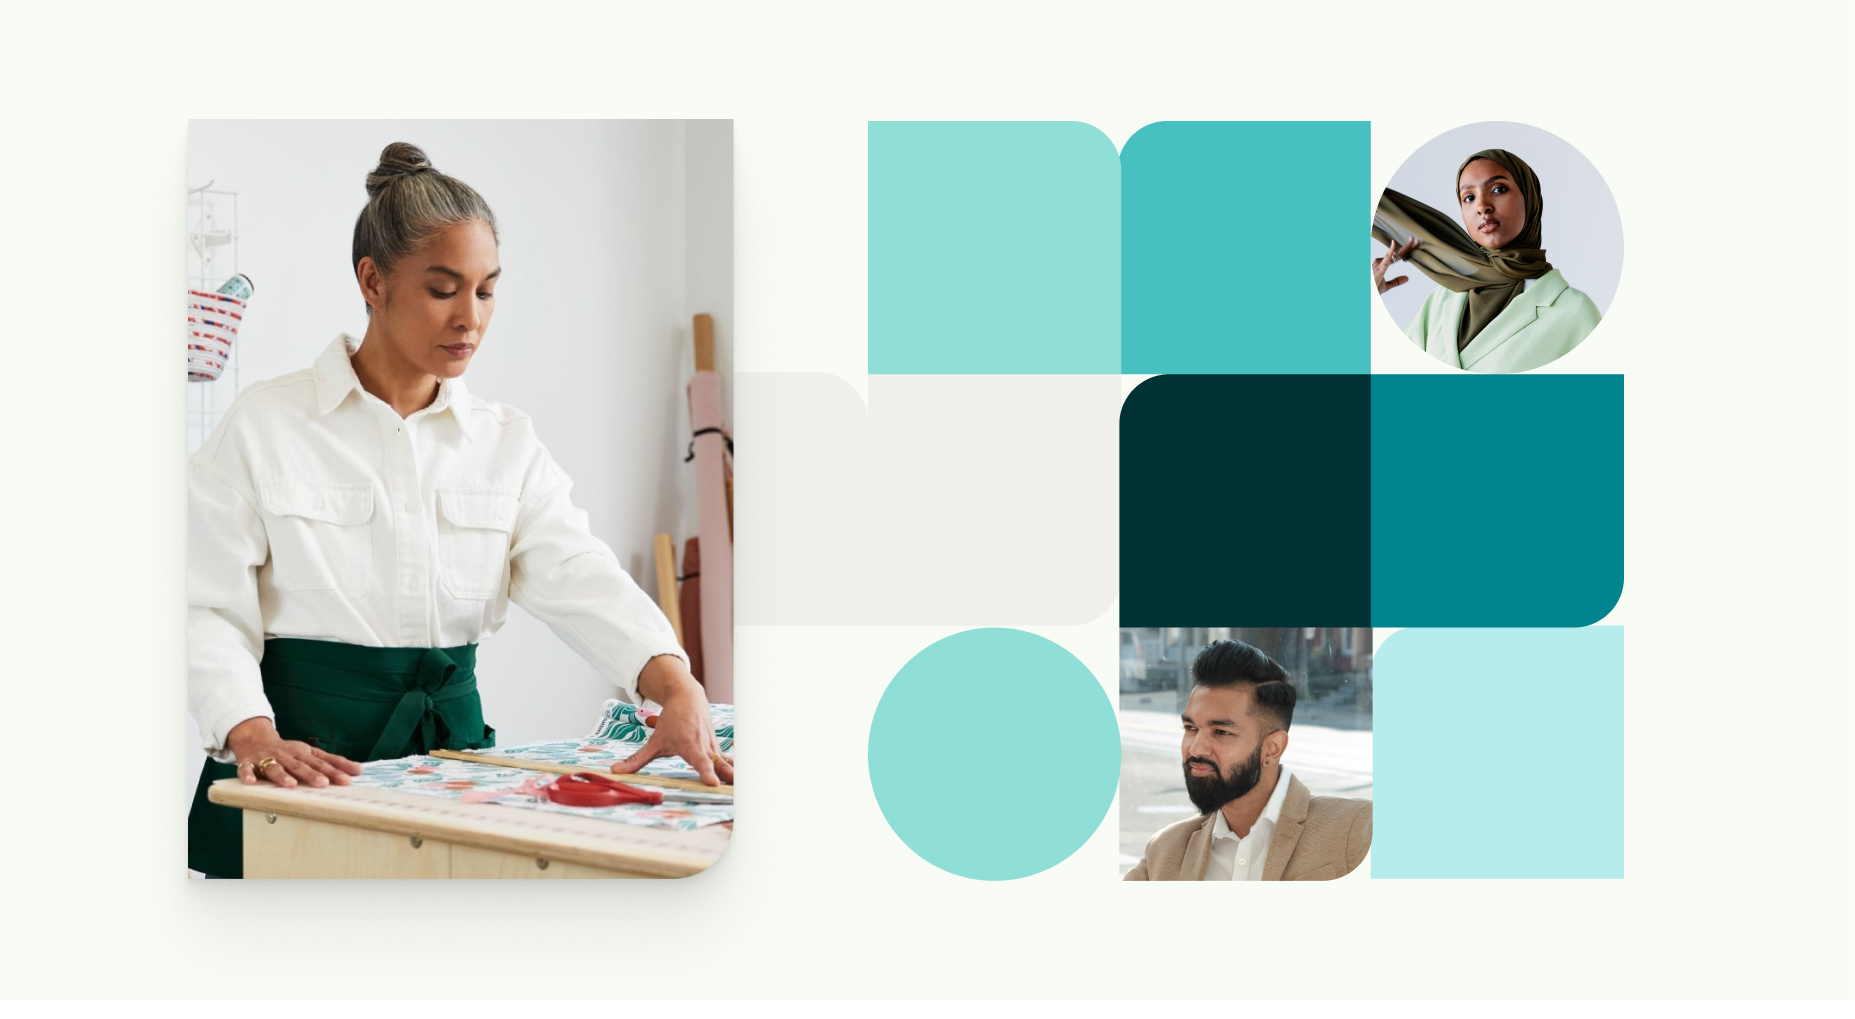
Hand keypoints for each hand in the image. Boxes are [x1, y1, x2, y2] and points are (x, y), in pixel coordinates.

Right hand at [225, 717, 363, 788]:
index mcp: (303, 754)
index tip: (347, 780)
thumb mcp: (311, 754)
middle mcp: (287, 756)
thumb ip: (333, 762)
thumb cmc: (289, 752)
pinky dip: (248, 774)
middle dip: (311, 774)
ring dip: (282, 775)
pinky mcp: (249, 764)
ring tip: (291, 784)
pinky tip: (251, 782)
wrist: (256, 739)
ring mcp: (267, 759)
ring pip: (275, 768)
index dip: (334, 772)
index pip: (321, 764)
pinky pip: (246, 769)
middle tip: (323, 783)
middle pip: (300, 766)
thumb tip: (359, 770)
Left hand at [616, 656, 733, 785]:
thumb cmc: (671, 721)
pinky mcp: (718, 747)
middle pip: (721, 766)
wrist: (688, 697)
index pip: (701, 763)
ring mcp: (714, 747)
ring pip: (728, 764)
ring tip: (742, 792)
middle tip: (733, 791)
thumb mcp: (654, 741)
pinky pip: (728, 762)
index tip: (714, 784)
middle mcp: (705, 747)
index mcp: (690, 746)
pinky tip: (740, 783)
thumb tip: (616, 771)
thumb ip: (637, 760)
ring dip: (735, 776)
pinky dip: (734, 771)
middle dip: (729, 778)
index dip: (707, 774)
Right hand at [1373, 237, 1419, 293]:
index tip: (1414, 245)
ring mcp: (1380, 264)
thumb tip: (1407, 278)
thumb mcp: (1386, 286)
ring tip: (1412, 241)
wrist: (1366, 294)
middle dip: (1408, 246)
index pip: (1397, 256)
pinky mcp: (1379, 267)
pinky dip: (1391, 250)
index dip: (1406, 250)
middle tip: (1417, 240)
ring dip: (1405, 247)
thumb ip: (1396, 281)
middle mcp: (1382, 262)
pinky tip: (1394, 242)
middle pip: (1397, 253)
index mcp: (1384, 265)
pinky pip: (1386, 257)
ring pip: (1395, 254)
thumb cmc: (1372, 289)